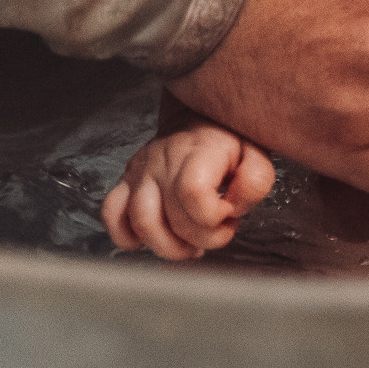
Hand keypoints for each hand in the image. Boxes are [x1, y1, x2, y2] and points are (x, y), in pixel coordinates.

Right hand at [102, 121, 274, 259]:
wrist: (199, 120)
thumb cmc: (229, 143)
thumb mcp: (256, 155)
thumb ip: (254, 182)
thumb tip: (231, 207)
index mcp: (198, 150)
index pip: (193, 193)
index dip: (214, 217)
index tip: (229, 215)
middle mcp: (163, 159)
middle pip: (171, 217)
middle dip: (201, 239)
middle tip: (217, 232)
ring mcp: (141, 171)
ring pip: (141, 223)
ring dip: (168, 247)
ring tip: (190, 246)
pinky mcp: (127, 182)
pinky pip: (112, 214)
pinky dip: (127, 236)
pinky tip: (151, 240)